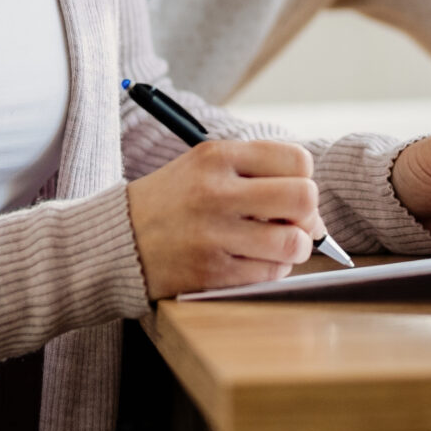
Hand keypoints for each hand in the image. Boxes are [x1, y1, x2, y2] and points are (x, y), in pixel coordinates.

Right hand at [128, 139, 326, 299]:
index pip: (297, 160)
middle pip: (303, 198)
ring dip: (294, 248)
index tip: (290, 192)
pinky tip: (253, 262)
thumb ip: (257, 174)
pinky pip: (269, 274)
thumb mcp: (204, 166)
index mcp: (217, 156)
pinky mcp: (209, 272)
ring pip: (292, 243)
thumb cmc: (173, 202)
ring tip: (276, 247)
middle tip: (292, 223)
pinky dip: (272, 271)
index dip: (304, 179)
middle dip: (307, 215)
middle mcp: (215, 192)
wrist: (117, 240)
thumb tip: (314, 211)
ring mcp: (212, 234)